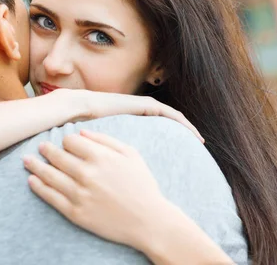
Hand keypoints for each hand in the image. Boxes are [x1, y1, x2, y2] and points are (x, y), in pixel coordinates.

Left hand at [23, 130, 170, 252]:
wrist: (149, 222)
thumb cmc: (142, 185)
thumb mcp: (131, 154)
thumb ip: (105, 140)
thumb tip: (81, 131)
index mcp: (100, 157)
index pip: (71, 141)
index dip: (66, 140)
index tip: (65, 142)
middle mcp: (87, 173)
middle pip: (57, 156)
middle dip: (46, 150)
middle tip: (40, 147)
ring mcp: (79, 194)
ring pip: (49, 175)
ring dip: (35, 166)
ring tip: (26, 160)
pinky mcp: (75, 213)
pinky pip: (51, 197)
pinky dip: (38, 187)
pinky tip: (31, 180)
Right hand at [63, 89, 202, 142]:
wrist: (77, 110)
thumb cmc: (83, 131)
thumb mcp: (99, 147)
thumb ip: (106, 155)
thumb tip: (108, 174)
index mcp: (128, 120)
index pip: (153, 129)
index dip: (167, 139)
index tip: (177, 155)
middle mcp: (137, 111)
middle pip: (165, 123)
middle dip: (182, 133)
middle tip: (197, 146)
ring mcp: (141, 105)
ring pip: (171, 117)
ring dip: (186, 127)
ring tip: (199, 140)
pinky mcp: (143, 103)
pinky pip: (168, 112)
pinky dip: (181, 121)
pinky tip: (192, 133)